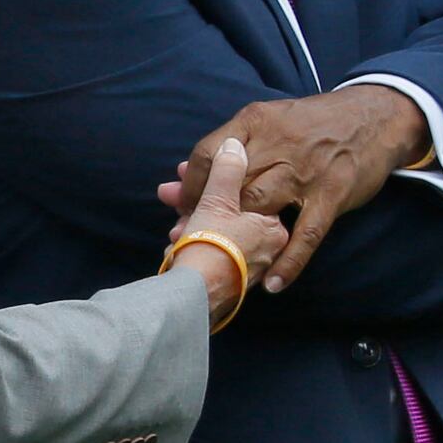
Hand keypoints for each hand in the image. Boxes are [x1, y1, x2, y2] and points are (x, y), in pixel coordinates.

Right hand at [147, 137, 290, 314]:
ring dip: (190, 224)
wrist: (196, 296)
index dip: (214, 178)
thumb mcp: (218, 200)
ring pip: (218, 235)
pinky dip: (194, 245)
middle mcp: (268, 250)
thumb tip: (233, 145)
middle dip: (196, 202)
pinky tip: (175, 242)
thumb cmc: (212, 245)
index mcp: (273, 228)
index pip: (247, 192)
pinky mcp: (229, 283)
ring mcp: (249, 269)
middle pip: (230, 214)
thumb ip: (228, 170)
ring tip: (169, 225)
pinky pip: (213, 255)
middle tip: (168, 193)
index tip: (186, 173)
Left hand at [162, 86, 425, 291]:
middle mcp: (277, 145)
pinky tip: (272, 284)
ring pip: (260, 208)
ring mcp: (305, 171)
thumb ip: (227, 149)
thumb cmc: (313, 124)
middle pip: (228, 186)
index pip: (208, 155)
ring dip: (236, 240)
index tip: (178, 207)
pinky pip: (305, 234)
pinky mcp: (332, 194)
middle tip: (185, 243)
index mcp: (256, 122)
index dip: (190, 186)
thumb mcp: (269, 122)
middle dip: (204, 217)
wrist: (376, 115)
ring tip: (218, 265)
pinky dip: (289, 262)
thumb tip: (179, 176)